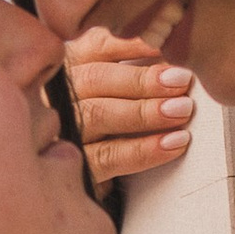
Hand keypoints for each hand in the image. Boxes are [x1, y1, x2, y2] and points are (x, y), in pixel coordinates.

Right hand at [64, 25, 194, 188]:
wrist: (80, 190)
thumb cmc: (108, 132)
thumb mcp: (111, 94)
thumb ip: (128, 70)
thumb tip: (170, 57)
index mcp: (64, 70)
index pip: (93, 46)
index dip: (130, 43)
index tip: (164, 44)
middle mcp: (53, 98)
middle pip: (94, 79)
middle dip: (142, 79)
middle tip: (181, 80)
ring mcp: (59, 135)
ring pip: (98, 115)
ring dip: (145, 112)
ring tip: (181, 110)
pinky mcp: (73, 171)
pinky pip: (108, 157)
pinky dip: (143, 149)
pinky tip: (173, 143)